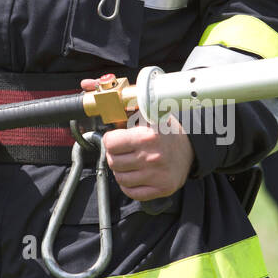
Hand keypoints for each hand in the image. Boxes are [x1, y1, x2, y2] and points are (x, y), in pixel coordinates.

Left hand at [80, 79, 193, 201]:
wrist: (190, 149)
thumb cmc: (164, 130)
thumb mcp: (146, 113)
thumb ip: (117, 101)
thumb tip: (86, 85)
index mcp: (147, 136)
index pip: (110, 142)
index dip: (111, 139)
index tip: (117, 138)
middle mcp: (152, 157)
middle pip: (113, 162)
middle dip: (115, 155)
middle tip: (125, 150)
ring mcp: (157, 175)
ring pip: (120, 178)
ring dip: (122, 170)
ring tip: (132, 161)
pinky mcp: (162, 188)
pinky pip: (132, 192)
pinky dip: (130, 185)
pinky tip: (137, 174)